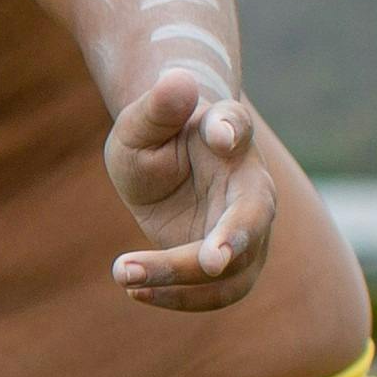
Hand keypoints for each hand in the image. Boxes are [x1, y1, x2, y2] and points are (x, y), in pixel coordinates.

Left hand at [107, 72, 277, 308]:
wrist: (164, 161)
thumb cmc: (153, 136)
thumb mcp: (140, 123)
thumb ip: (158, 107)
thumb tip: (178, 80)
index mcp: (229, 134)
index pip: (237, 126)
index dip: (231, 128)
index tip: (219, 132)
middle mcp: (250, 183)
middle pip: (252, 215)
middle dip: (233, 239)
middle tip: (207, 261)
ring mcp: (248, 227)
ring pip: (236, 266)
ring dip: (185, 279)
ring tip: (125, 277)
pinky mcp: (231, 261)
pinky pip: (218, 291)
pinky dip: (179, 297)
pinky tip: (135, 291)